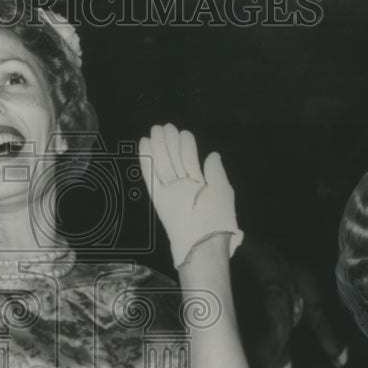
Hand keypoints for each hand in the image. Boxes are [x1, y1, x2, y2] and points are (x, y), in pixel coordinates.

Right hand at [138, 123, 242, 267]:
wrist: (204, 241)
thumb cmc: (217, 216)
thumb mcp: (223, 190)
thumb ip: (216, 171)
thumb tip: (212, 155)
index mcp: (200, 186)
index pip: (190, 161)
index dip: (186, 146)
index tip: (183, 132)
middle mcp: (183, 188)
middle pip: (174, 160)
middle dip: (170, 143)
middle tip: (165, 126)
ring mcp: (170, 192)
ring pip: (162, 165)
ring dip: (159, 147)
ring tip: (156, 129)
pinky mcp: (158, 198)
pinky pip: (151, 176)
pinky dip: (146, 161)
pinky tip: (144, 145)